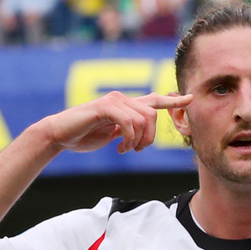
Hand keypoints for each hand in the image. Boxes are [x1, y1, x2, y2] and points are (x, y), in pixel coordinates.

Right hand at [42, 91, 191, 153]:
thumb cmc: (84, 135)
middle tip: (136, 151)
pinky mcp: (104, 107)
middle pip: (153, 115)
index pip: (154, 100)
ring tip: (126, 150)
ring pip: (143, 119)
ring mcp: (114, 101)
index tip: (190, 99)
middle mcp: (122, 99)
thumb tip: (140, 132)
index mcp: (125, 106)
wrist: (60, 135)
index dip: (172, 101)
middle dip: (150, 138)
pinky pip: (129, 122)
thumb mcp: (112, 134)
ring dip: (138, 140)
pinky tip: (120, 148)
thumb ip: (127, 129)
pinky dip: (129, 139)